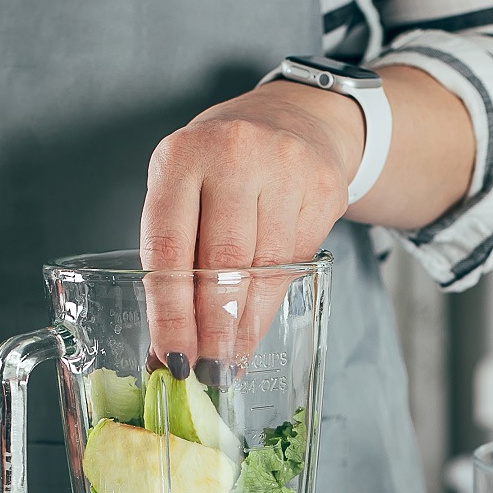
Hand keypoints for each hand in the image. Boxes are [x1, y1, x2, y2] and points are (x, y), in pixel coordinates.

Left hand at [139, 80, 362, 378]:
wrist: (295, 119)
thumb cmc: (223, 167)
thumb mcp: (185, 186)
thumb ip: (176, 250)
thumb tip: (169, 346)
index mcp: (182, 155)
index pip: (169, 246)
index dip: (170, 309)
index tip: (172, 356)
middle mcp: (233, 154)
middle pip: (222, 263)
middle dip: (214, 328)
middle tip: (208, 372)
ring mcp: (285, 168)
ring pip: (264, 270)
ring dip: (246, 326)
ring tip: (232, 362)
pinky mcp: (323, 188)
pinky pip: (296, 262)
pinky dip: (274, 301)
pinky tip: (259, 323)